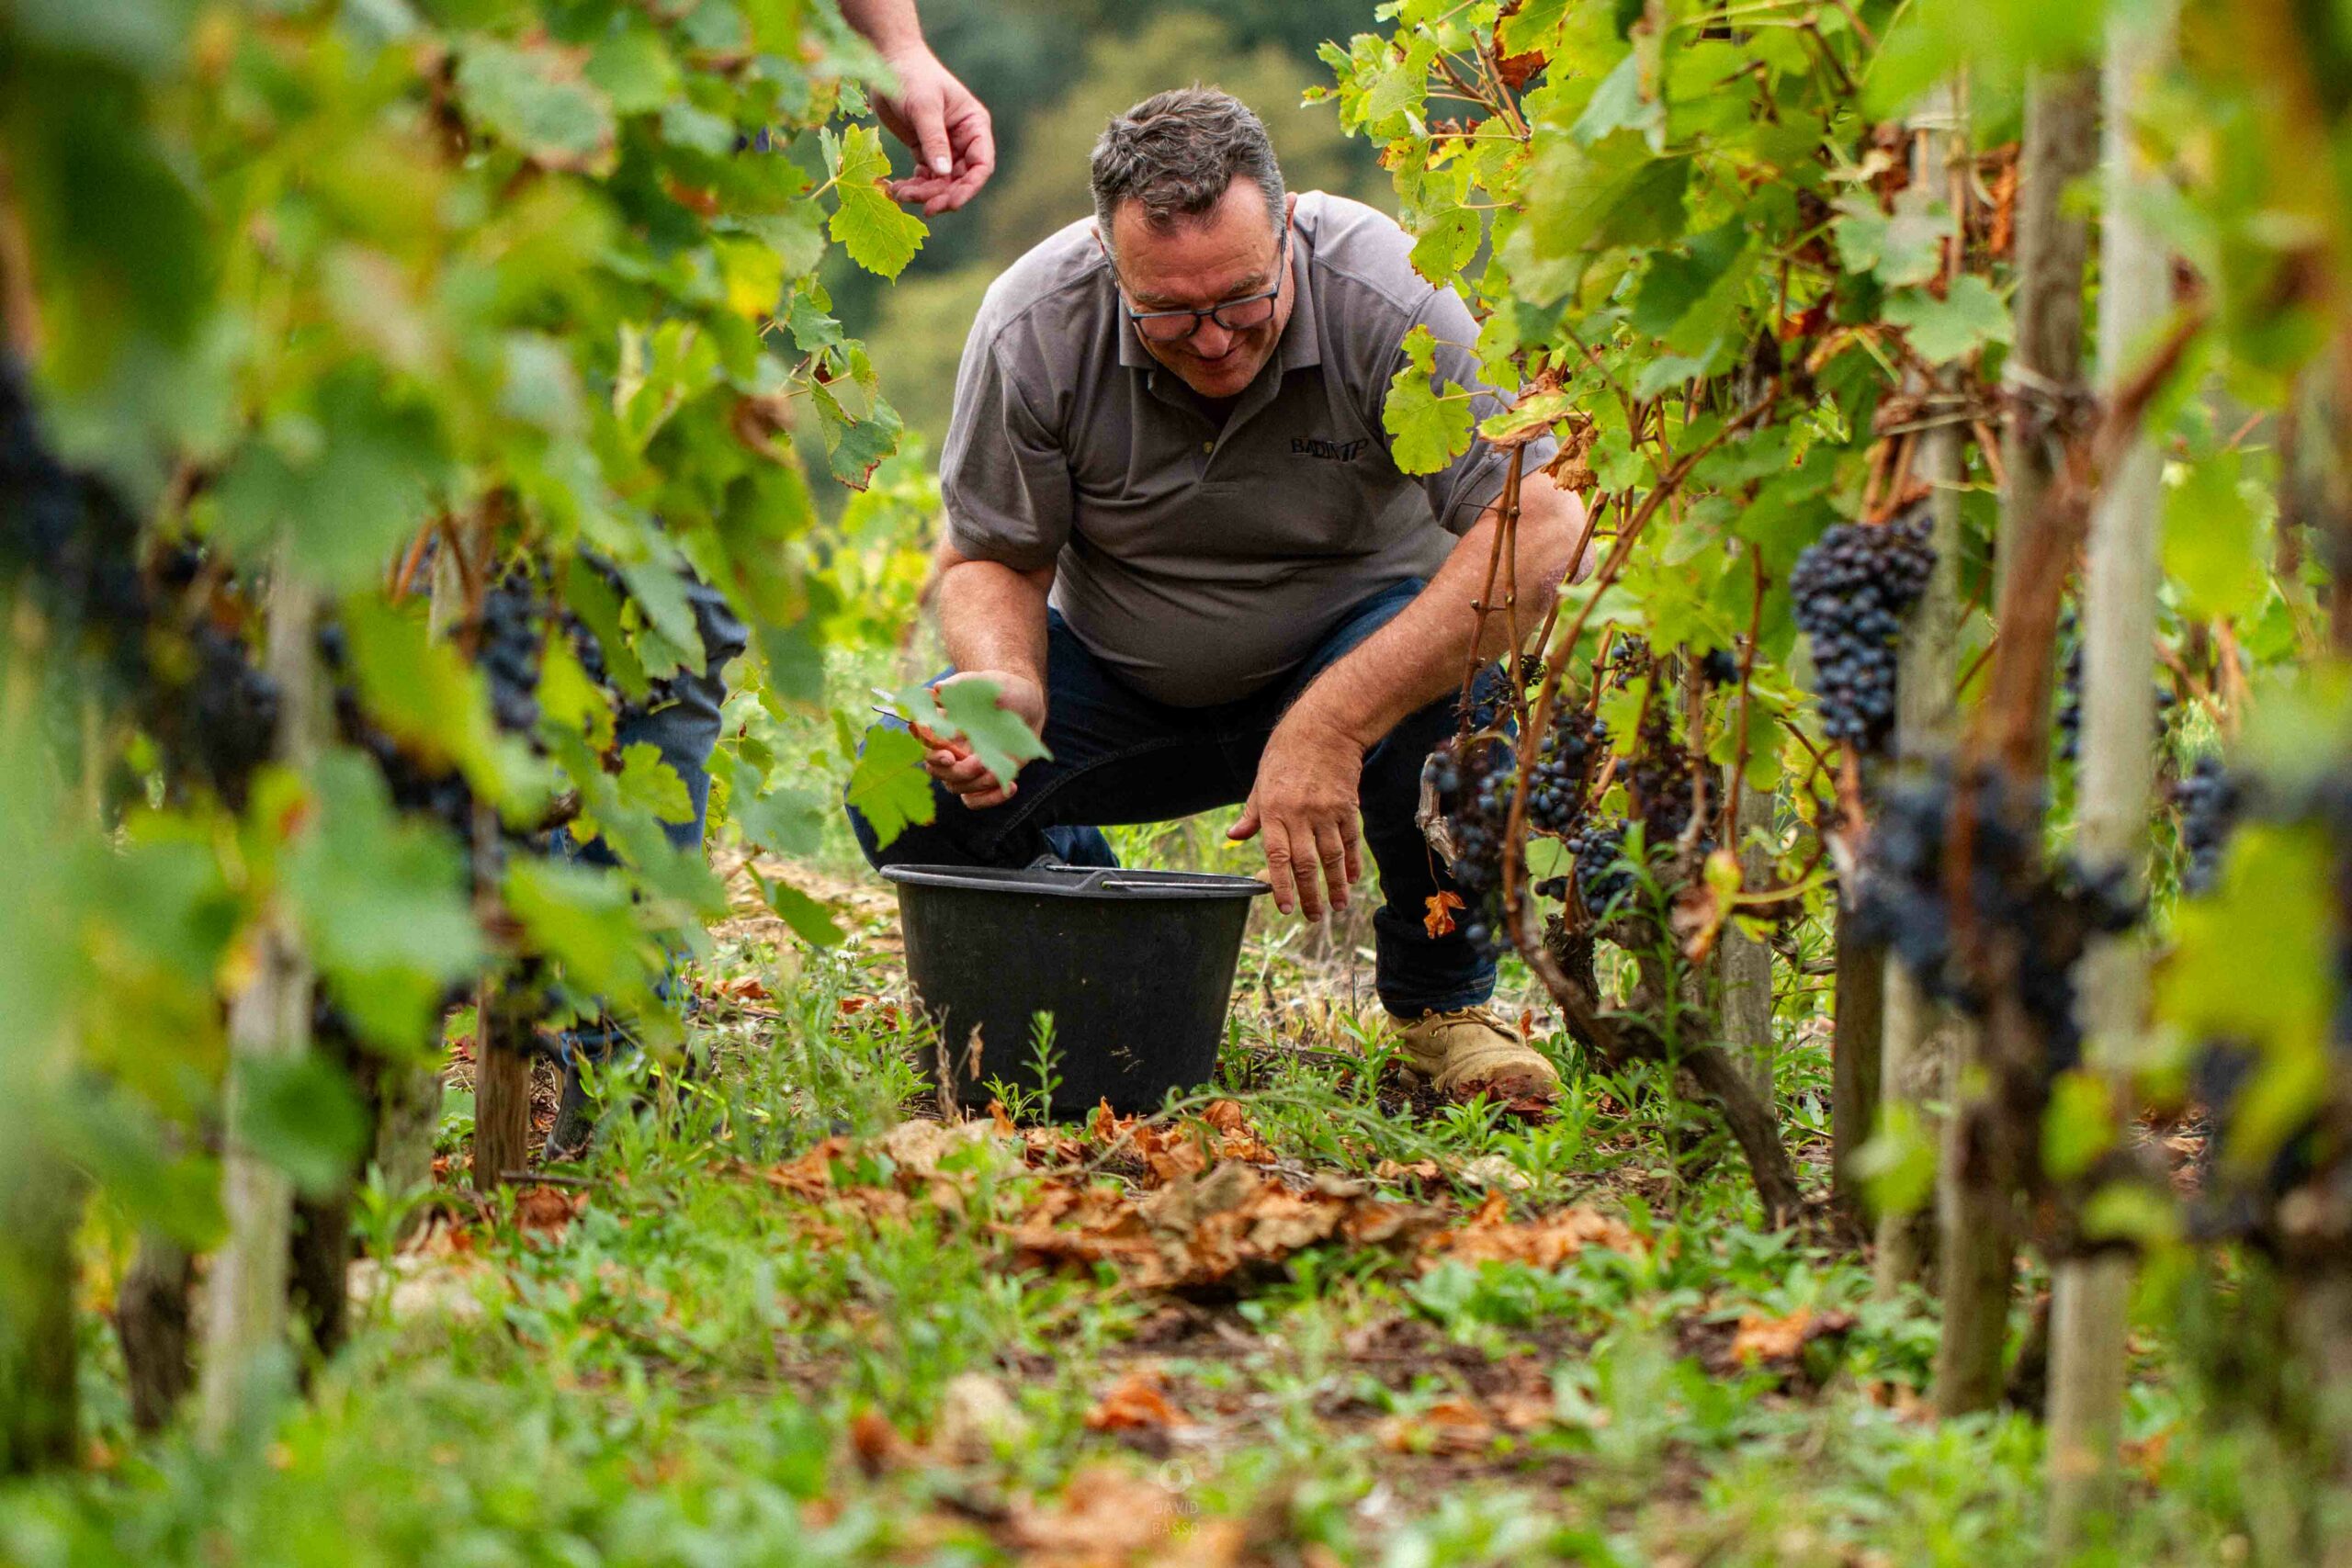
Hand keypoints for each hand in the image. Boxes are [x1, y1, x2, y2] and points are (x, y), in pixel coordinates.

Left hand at [872, 46, 995, 214]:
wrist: (889, 62)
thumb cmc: (912, 76)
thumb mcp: (924, 107)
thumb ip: (934, 140)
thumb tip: (943, 174)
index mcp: (973, 126)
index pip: (981, 165)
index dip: (970, 187)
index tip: (953, 203)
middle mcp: (963, 140)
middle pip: (961, 180)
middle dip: (943, 195)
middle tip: (924, 207)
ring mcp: (944, 147)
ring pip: (941, 182)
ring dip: (924, 193)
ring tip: (902, 195)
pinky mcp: (924, 149)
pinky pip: (924, 177)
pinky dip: (913, 186)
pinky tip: (898, 189)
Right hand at [913, 670, 1042, 810]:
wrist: (1027, 705)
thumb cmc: (1002, 690)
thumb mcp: (986, 683)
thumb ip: (961, 686)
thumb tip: (939, 689)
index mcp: (942, 726)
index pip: (924, 744)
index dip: (931, 752)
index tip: (949, 754)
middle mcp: (949, 749)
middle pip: (936, 771)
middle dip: (957, 771)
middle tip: (981, 762)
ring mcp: (964, 766)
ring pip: (956, 787)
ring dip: (978, 782)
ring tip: (999, 769)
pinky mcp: (982, 779)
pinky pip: (974, 801)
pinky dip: (990, 799)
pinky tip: (1011, 786)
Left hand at [1228, 709, 1364, 919]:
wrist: (1324, 727)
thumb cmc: (1286, 754)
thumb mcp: (1261, 781)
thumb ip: (1251, 814)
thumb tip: (1234, 836)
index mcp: (1273, 810)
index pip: (1276, 857)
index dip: (1281, 885)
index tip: (1284, 907)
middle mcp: (1299, 814)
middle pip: (1306, 864)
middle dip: (1309, 895)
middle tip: (1313, 916)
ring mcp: (1326, 811)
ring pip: (1331, 857)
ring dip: (1335, 885)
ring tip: (1338, 906)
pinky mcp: (1347, 806)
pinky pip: (1350, 841)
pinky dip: (1352, 862)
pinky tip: (1352, 878)